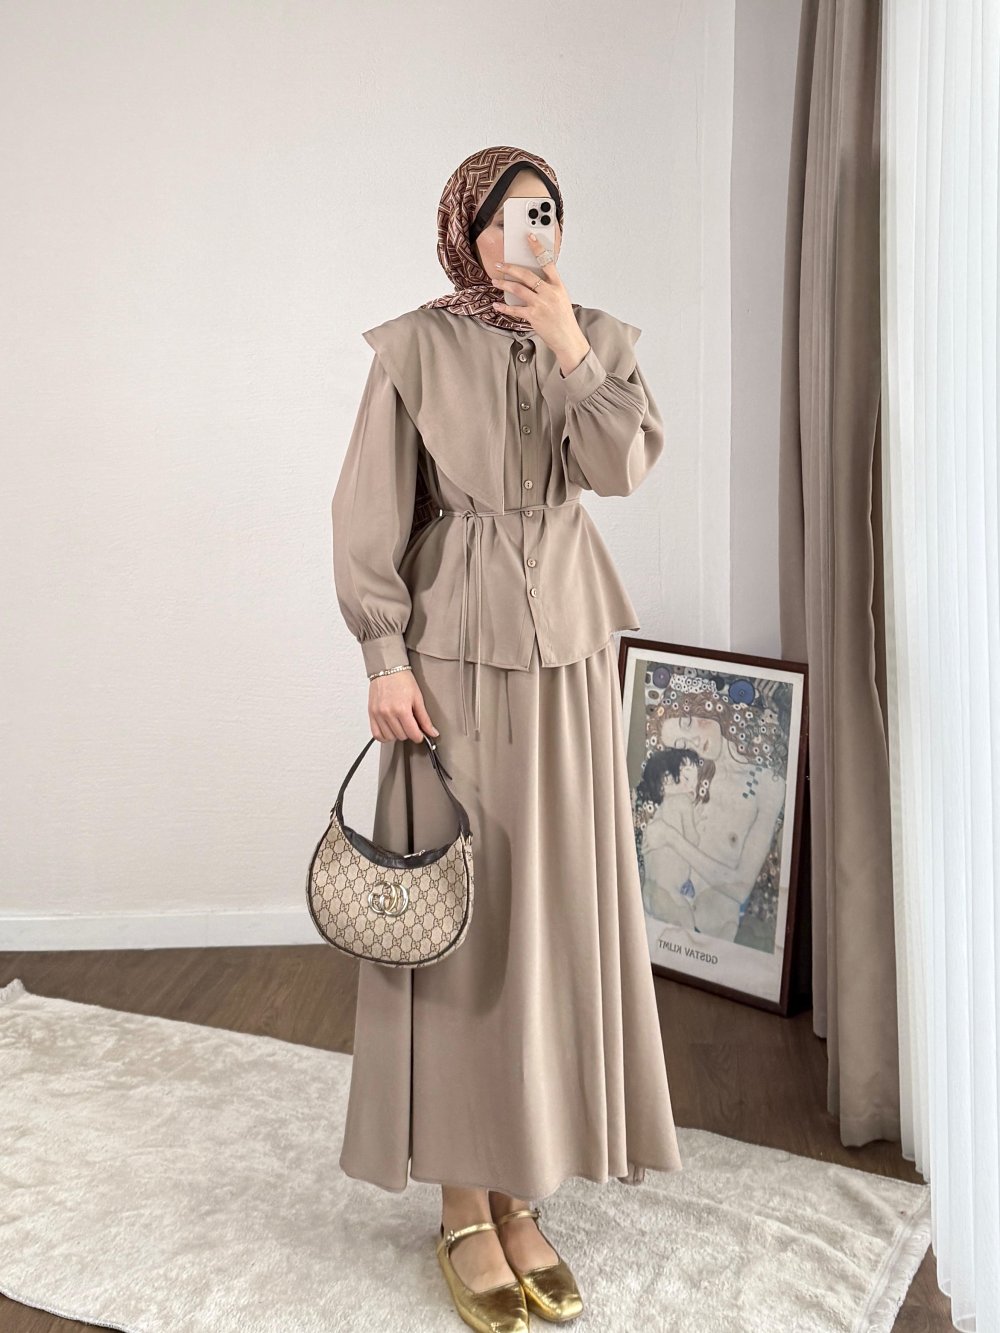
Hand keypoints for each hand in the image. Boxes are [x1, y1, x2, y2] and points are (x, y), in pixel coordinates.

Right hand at [368, 670, 439, 743]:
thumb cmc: (402, 680)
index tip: (420, 733)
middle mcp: (388, 713)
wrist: (387, 668)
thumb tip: (432, 732)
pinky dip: (384, 736)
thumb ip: (424, 718)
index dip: (419, 736)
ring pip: (389, 737)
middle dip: (408, 733)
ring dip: (397, 734)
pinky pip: (376, 734)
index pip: (412, 734)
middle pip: (402, 736)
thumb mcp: (418, 698)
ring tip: (400, 725)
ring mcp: (378, 714)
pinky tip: (390, 729)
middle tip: (411, 724)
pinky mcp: (371, 714)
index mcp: (402, 709)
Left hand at [491, 233, 590, 373]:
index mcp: (558, 285)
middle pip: (527, 274)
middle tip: (500, 264)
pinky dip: (504, 307)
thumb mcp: (561, 298)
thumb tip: (530, 279)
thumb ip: (548, 287)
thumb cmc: (564, 319)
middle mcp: (549, 292)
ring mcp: (541, 304)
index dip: (538, 248)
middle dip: (510, 268)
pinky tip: (497, 304)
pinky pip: (514, 309)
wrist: (568, 338)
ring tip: (495, 280)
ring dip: (504, 284)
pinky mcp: (533, 316)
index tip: (529, 237)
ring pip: (518, 289)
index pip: (547, 261)